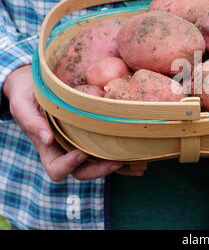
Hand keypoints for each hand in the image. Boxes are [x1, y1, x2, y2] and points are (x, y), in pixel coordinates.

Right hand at [3, 65, 143, 180]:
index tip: (80, 151)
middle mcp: (66, 150)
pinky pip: (108, 150)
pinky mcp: (93, 135)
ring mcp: (81, 144)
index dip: (69, 165)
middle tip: (117, 162)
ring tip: (136, 166)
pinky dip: (124, 157)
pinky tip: (139, 159)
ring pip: (99, 164)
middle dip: (100, 170)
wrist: (36, 83)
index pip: (57, 169)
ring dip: (117, 167)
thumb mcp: (22, 103)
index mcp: (47, 148)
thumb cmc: (26, 92)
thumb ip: (31, 122)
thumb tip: (47, 139)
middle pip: (83, 171)